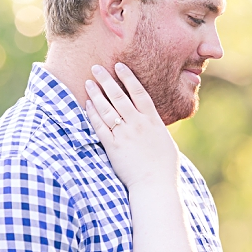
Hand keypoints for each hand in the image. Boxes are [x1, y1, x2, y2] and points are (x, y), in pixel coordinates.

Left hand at [85, 63, 178, 190]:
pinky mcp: (112, 146)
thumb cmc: (164, 167)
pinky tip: (87, 105)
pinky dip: (92, 114)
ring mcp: (124, 134)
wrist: (155, 184)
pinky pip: (99, 126)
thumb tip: (151, 122)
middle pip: (119, 97)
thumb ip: (156, 129)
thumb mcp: (165, 142)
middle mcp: (138, 124)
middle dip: (107, 80)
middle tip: (96, 68)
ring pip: (107, 109)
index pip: (139, 93)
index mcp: (153, 121)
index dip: (129, 78)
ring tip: (88, 82)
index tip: (120, 66)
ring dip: (96, 94)